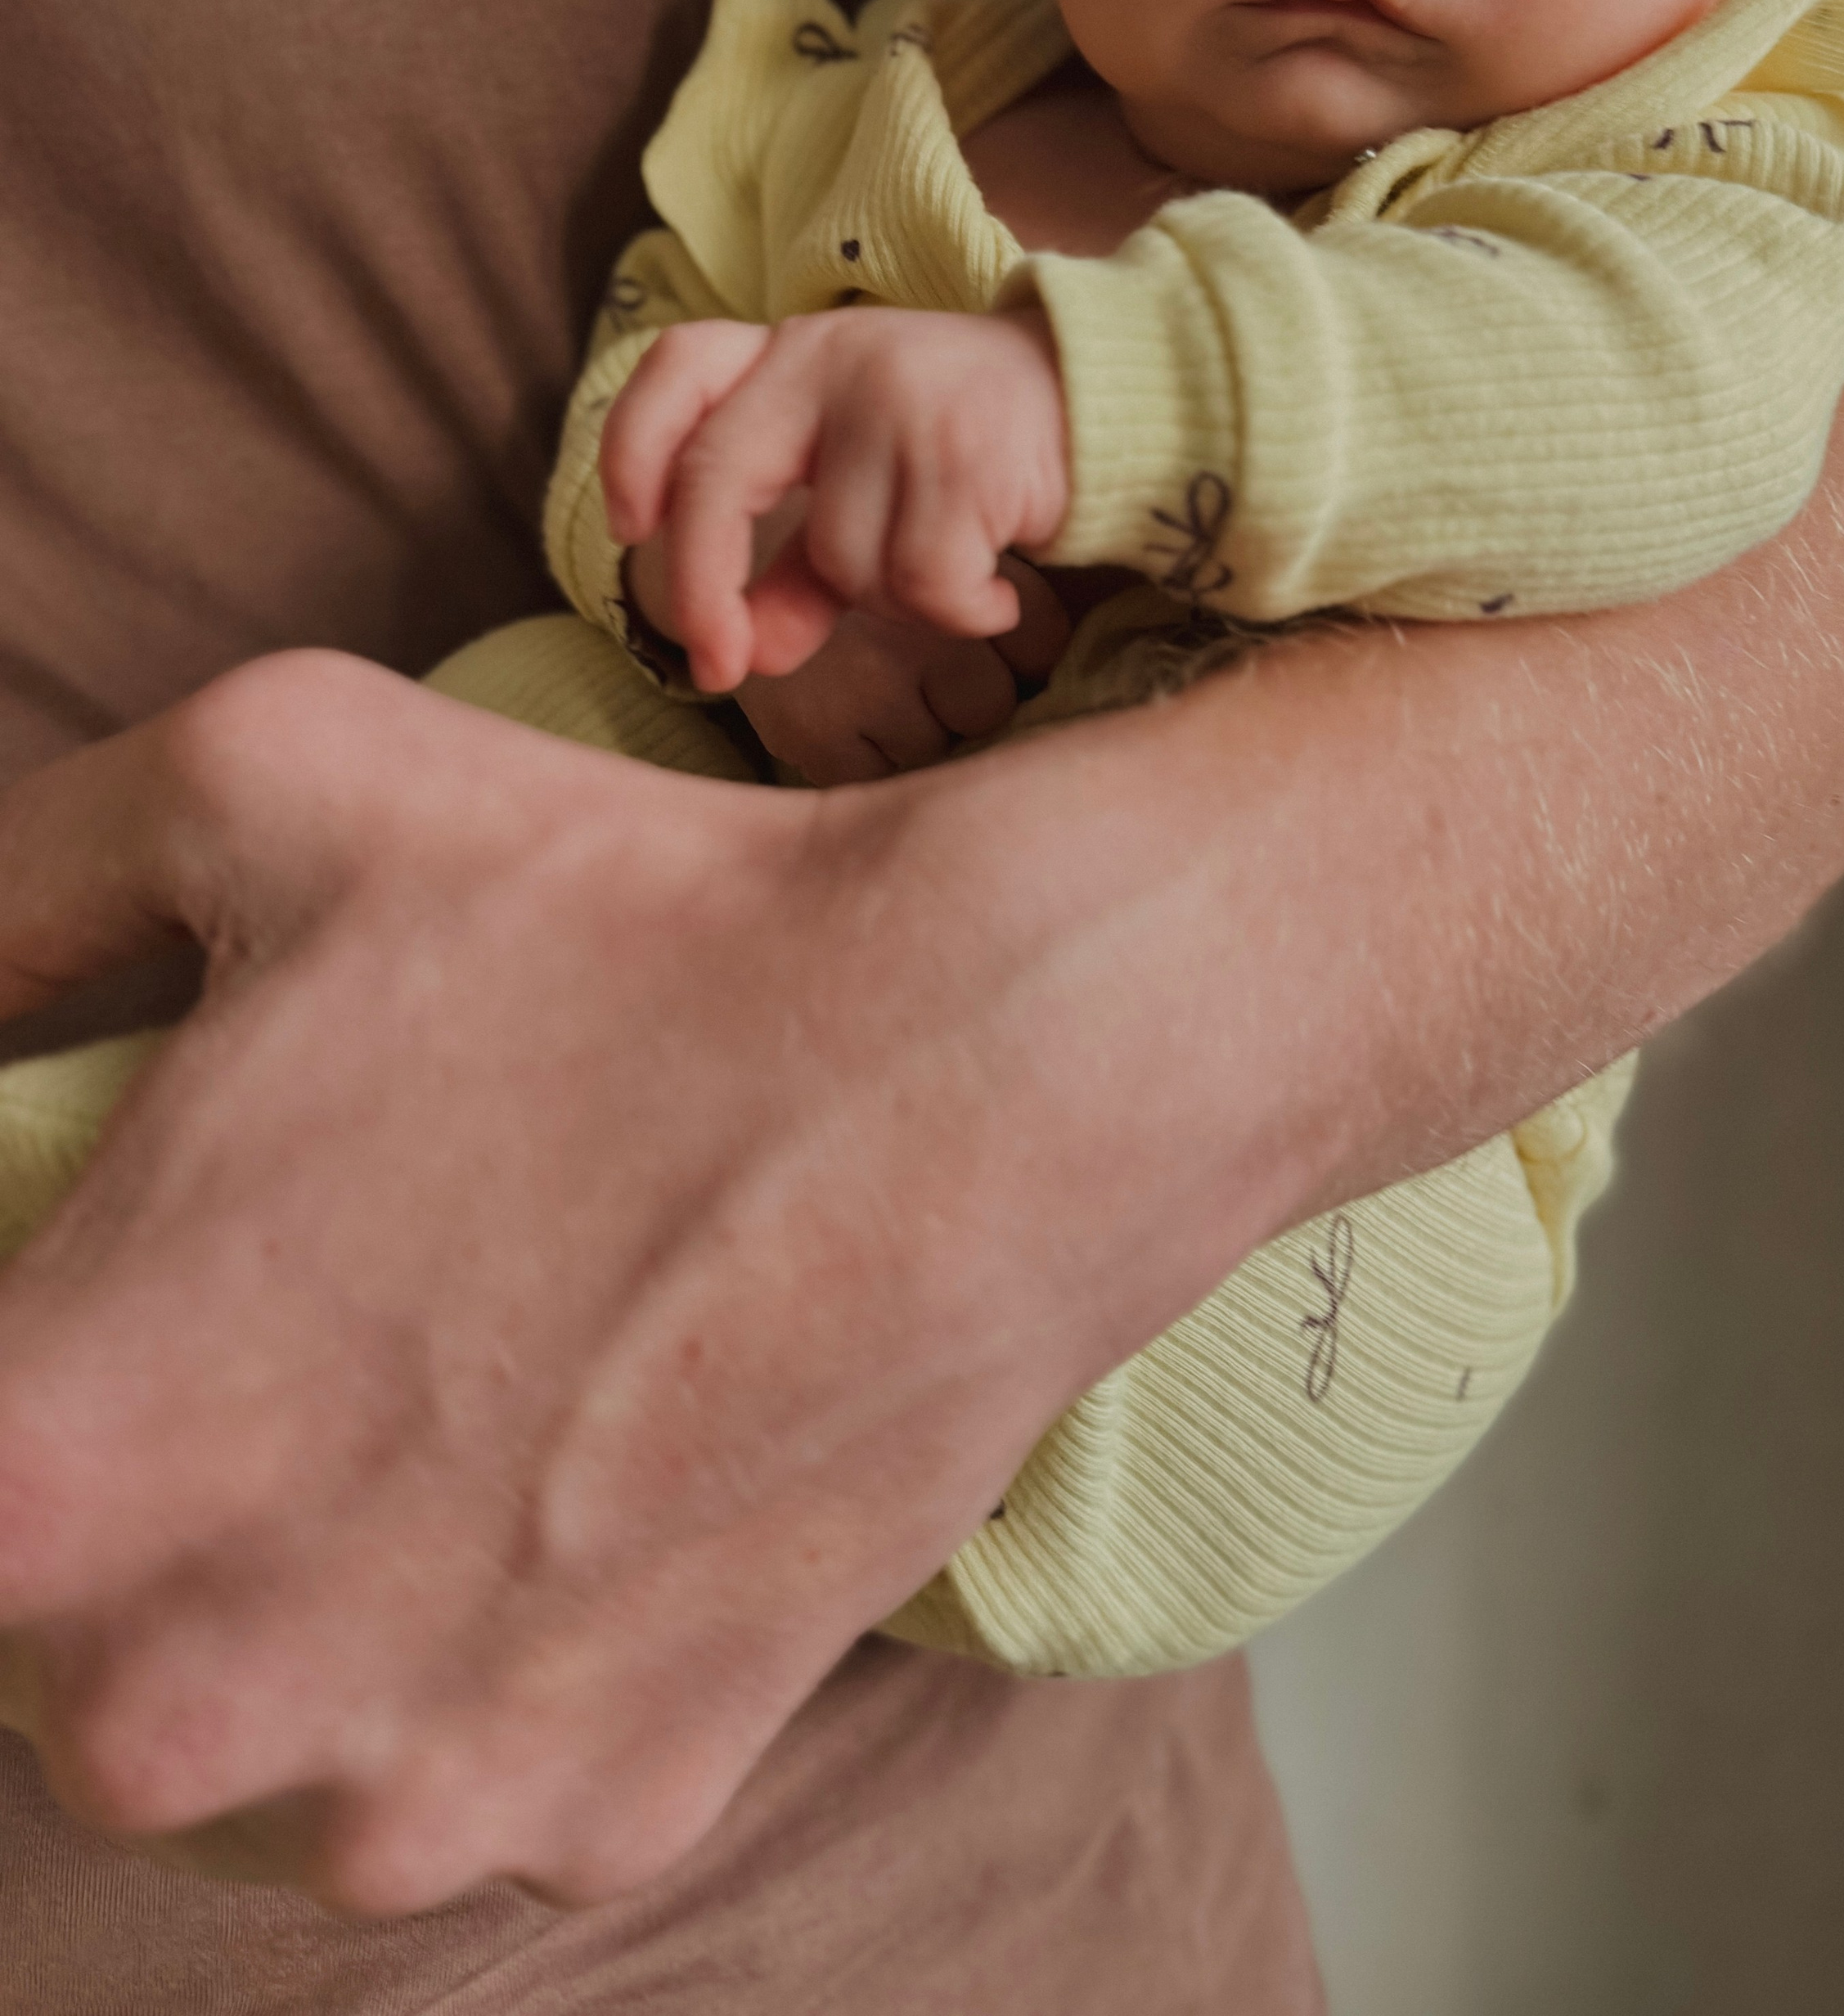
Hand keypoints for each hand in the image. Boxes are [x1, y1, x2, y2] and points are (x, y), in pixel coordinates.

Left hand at [0, 197, 1843, 1919]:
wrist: (989, 1062)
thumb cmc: (626, 927)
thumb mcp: (257, 785)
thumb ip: (16, 894)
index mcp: (50, 1462)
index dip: (28, 1374)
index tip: (124, 1313)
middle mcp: (188, 1697)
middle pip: (52, 1646)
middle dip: (132, 1507)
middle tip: (285, 1339)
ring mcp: (415, 1792)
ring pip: (252, 1749)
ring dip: (301, 1615)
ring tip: (445, 1413)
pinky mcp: (611, 1814)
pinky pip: (463, 1783)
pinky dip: (490, 1665)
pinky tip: (581, 1483)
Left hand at [601, 307, 1069, 692]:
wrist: (1114, 405)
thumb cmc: (973, 453)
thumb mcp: (870, 490)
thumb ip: (802, 566)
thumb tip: (748, 654)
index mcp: (794, 351)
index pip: (679, 367)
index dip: (631, 447)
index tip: (628, 529)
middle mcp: (833, 358)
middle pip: (716, 477)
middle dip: (703, 589)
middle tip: (720, 668)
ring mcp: (898, 400)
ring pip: (839, 557)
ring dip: (896, 601)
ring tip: (957, 573)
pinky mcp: (965, 452)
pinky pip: (924, 583)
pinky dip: (962, 612)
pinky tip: (997, 597)